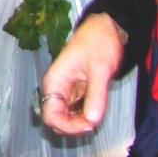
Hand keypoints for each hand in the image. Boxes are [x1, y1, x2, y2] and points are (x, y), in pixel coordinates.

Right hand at [40, 12, 127, 134]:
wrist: (107, 28)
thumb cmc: (99, 42)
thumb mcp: (100, 68)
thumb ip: (96, 95)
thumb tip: (92, 121)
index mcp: (55, 82)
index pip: (50, 115)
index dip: (67, 126)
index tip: (89, 125)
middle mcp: (57, 89)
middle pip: (57, 120)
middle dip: (73, 128)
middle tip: (94, 124)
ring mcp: (67, 92)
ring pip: (66, 119)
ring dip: (80, 124)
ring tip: (97, 118)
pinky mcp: (78, 93)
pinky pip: (77, 112)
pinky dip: (85, 117)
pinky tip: (97, 113)